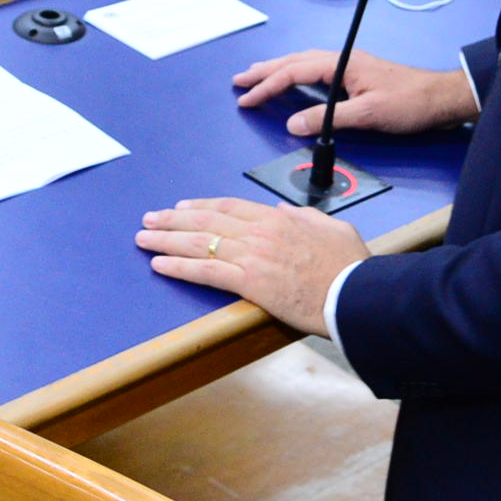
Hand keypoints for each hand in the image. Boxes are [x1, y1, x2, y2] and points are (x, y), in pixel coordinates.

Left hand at [134, 198, 366, 334]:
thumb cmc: (351, 266)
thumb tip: (286, 210)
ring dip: (166, 240)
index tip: (181, 207)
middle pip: (206, 221)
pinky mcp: (250, 282)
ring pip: (199, 243)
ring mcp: (252, 256)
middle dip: (173, 219)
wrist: (357, 293)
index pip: (229, 207)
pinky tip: (159, 265)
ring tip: (143, 239)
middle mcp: (260, 231)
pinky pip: (206, 271)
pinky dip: (179, 267)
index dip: (201, 207)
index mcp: (279, 218)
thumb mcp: (334, 228)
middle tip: (149, 219)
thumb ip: (307, 217)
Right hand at [234, 48, 480, 137]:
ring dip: (278, 70)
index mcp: (341, 63)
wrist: (441, 98)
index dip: (267, 86)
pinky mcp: (355, 75)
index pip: (293, 72)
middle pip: (293, 61)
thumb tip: (292, 124)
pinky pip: (314, 70)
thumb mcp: (367, 113)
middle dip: (264, 72)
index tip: (246, 98)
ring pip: (303, 63)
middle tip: (239, 82)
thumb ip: (328, 118)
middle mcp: (341, 59)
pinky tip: (292, 80)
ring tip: (256, 76)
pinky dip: (295, 74)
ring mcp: (349, 65)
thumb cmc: (409, 103)